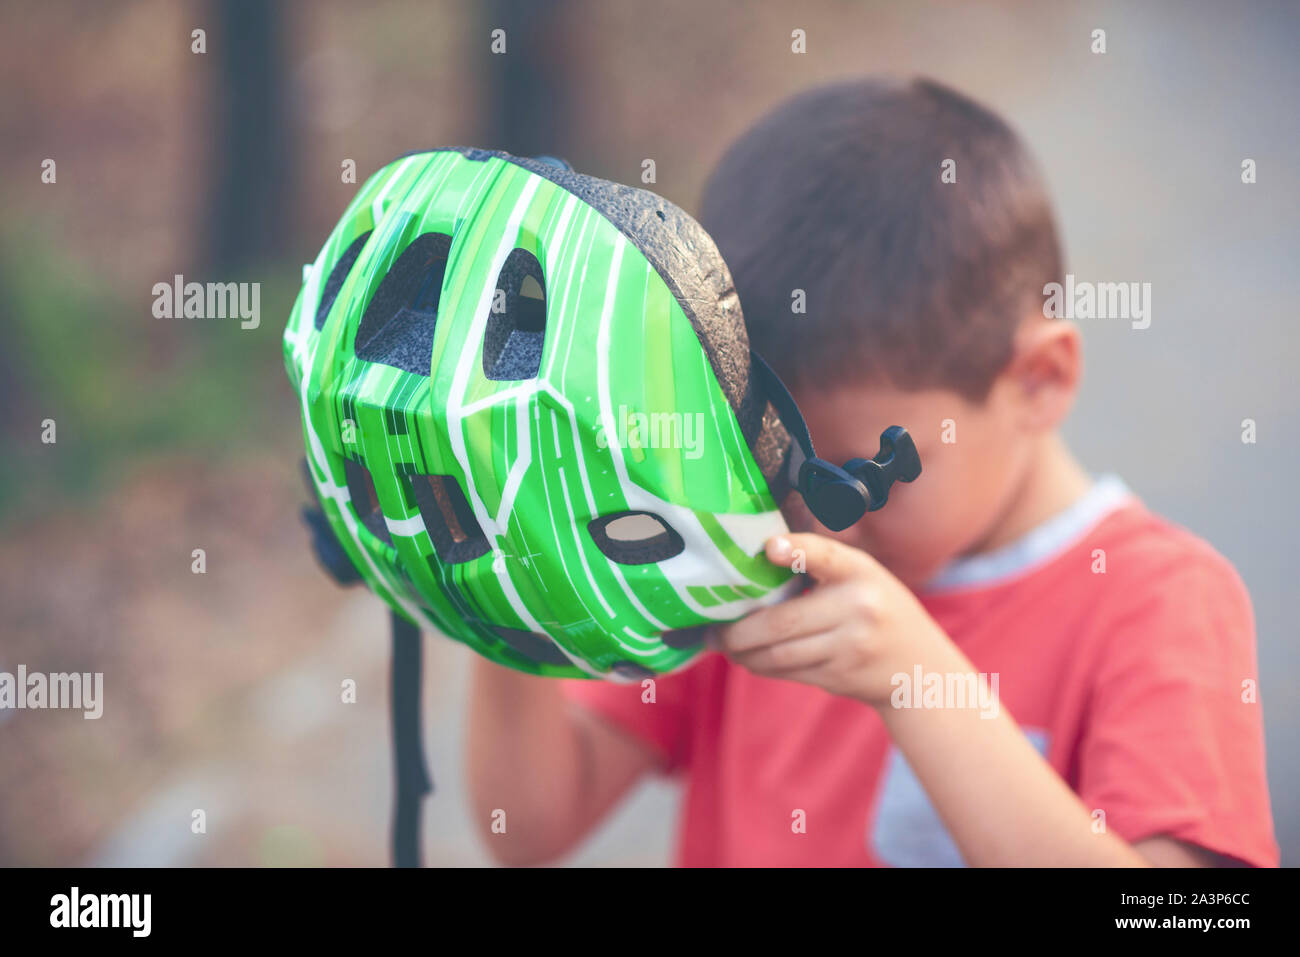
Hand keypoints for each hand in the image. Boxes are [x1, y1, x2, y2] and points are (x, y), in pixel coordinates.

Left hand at [715, 533, 959, 706]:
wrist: (919, 668)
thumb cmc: (877, 610)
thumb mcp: (863, 577)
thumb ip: (821, 569)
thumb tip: (754, 568)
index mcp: (861, 572)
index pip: (827, 555)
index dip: (798, 550)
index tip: (770, 548)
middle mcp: (859, 608)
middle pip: (783, 622)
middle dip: (738, 630)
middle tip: (712, 628)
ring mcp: (850, 646)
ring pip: (780, 653)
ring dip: (744, 652)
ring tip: (723, 645)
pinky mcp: (841, 675)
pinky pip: (789, 672)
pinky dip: (762, 666)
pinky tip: (749, 659)